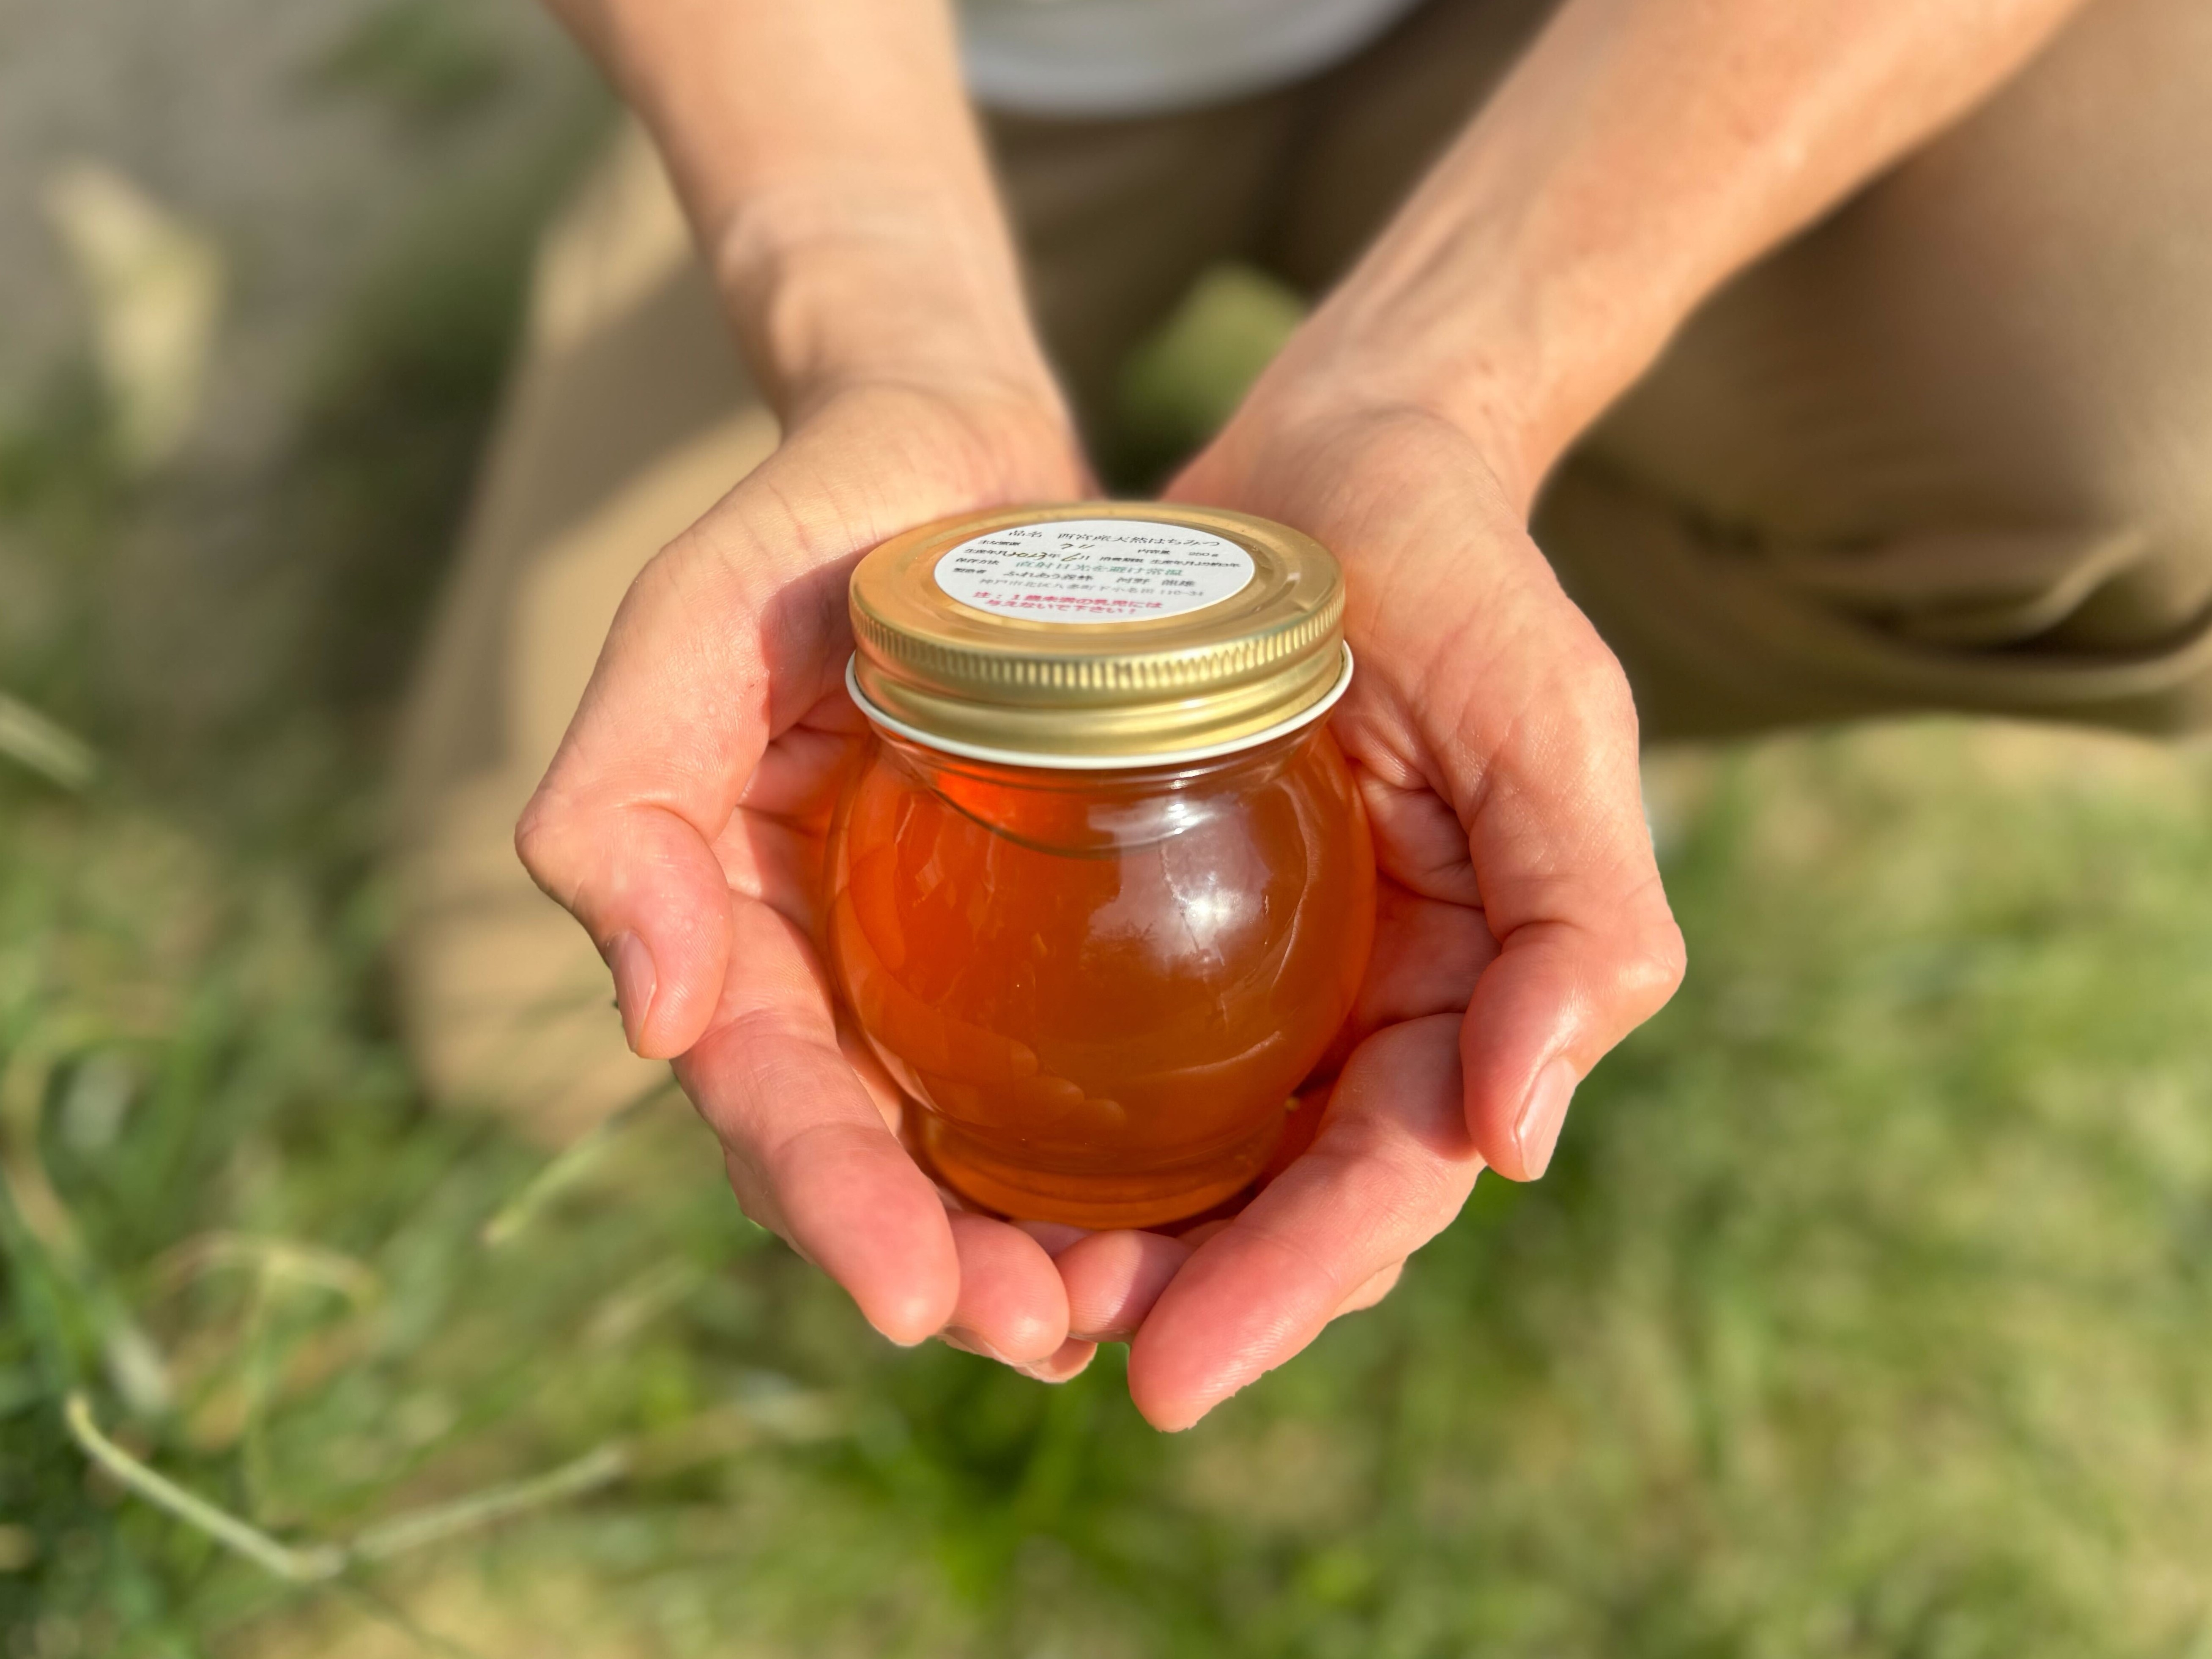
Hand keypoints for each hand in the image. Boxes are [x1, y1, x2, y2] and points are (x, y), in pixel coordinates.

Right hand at [516, 379, 1100, 1378]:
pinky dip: (1111, 1155)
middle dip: (946, 1269)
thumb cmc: (812, 521)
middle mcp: (826, 967)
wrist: (945, 451)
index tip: (916, 1295)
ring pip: (969, 1149)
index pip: (767, 1096)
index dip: (829, 1204)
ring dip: (1036, 1248)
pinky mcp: (1029, 933)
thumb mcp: (688, 619)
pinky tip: (1193, 1211)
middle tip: (1048, 1339)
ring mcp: (928, 960)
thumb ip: (621, 796)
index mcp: (729, 922)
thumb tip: (649, 1018)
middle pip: (872, 1160)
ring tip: (1125, 1316)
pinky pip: (1060, 1070)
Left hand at [1039, 393, 1685, 1428]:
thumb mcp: (1551, 723)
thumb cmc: (1468, 580)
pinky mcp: (1181, 919)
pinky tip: (971, 1174)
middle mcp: (1375, 1009)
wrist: (1350, 457)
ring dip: (1113, 1246)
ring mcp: (1276, 973)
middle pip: (1285, 1202)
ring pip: (1202, 1160)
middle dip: (1188, 1299)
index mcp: (1474, 993)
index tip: (1165, 1379)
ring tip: (994, 1303)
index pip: (1390, 1180)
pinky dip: (1068, 1129)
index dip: (1291, 1286)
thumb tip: (1521, 1145)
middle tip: (1049, 1354)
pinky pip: (1130, 1057)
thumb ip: (1583, 923)